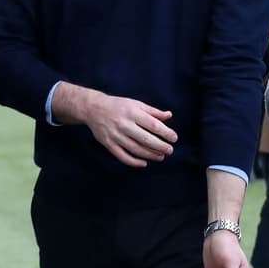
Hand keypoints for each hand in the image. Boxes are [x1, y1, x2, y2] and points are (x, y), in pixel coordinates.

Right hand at [56, 84, 177, 167]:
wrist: (94, 109)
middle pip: (145, 139)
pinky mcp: (108, 144)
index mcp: (133, 113)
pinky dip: (134, 162)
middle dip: (160, 146)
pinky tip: (144, 163)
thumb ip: (153, 111)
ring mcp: (115, 136)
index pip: (153, 125)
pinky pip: (122, 156)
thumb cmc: (119, 106)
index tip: (174, 138)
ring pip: (135, 149)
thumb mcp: (136, 104)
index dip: (165, 132)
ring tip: (161, 157)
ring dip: (150, 155)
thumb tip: (169, 115)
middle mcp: (124, 125)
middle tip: (170, 150)